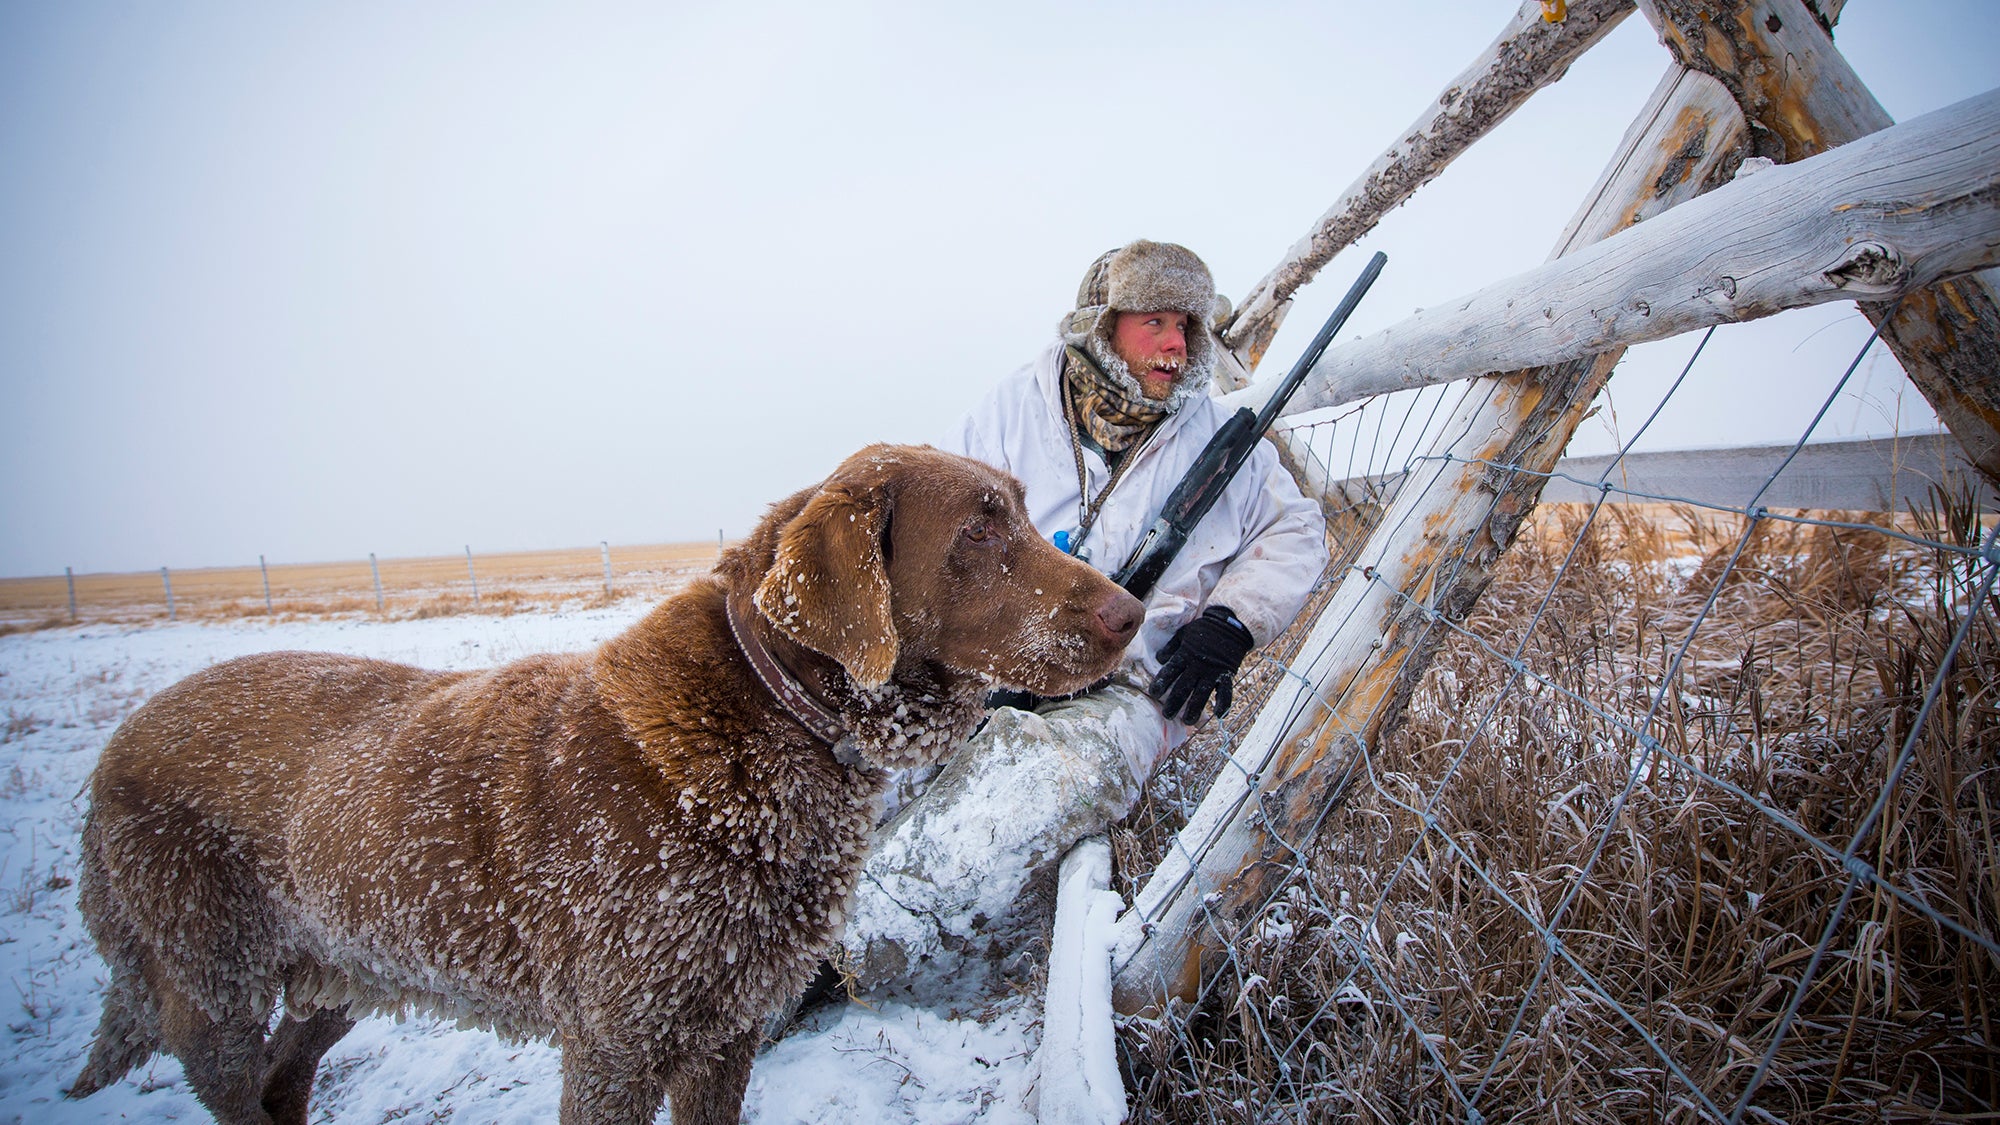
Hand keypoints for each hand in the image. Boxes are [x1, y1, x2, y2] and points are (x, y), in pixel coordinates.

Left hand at [1149, 605, 1253, 722]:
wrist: (1230, 624)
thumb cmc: (1204, 628)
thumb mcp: (1183, 634)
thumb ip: (1171, 647)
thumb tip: (1159, 659)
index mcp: (1185, 655)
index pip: (1170, 671)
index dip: (1161, 683)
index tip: (1154, 693)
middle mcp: (1197, 665)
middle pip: (1183, 687)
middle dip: (1174, 703)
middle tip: (1167, 715)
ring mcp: (1213, 671)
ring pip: (1201, 694)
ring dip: (1194, 709)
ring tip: (1187, 721)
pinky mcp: (1227, 674)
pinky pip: (1225, 692)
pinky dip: (1223, 704)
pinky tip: (1218, 715)